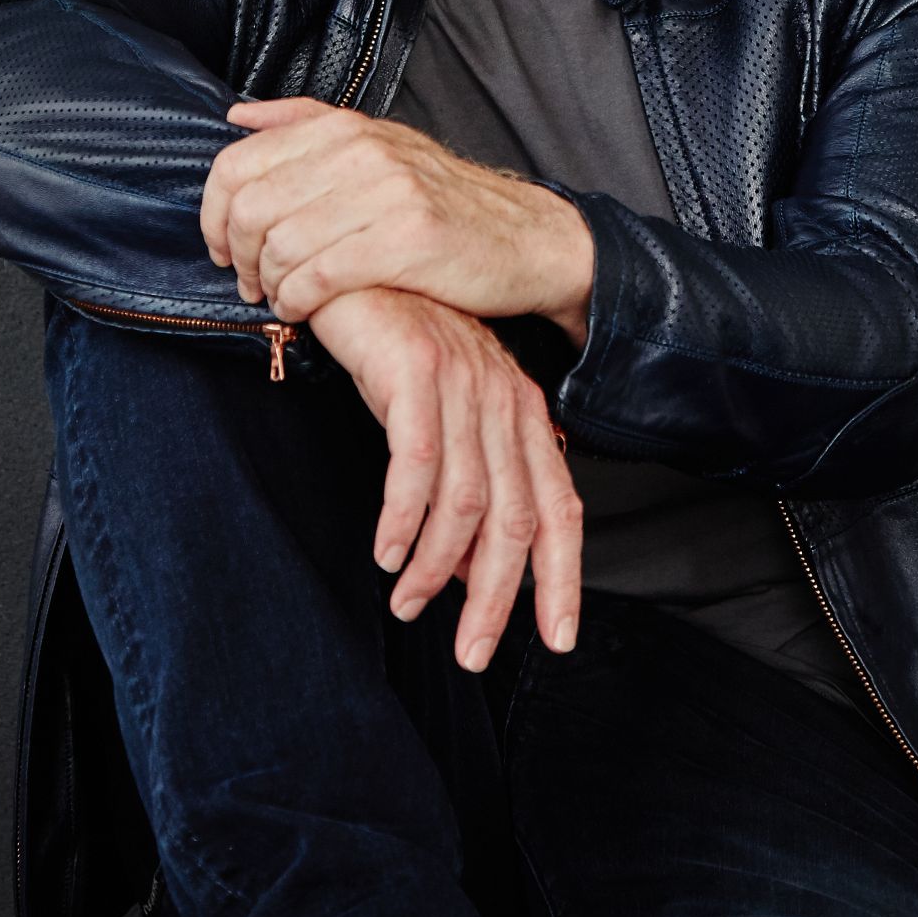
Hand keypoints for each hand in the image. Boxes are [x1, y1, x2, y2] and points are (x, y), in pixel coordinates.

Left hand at [200, 96, 593, 342]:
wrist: (526, 237)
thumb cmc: (443, 200)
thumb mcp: (378, 143)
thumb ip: (304, 124)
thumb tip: (236, 115)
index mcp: (345, 127)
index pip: (238, 163)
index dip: (213, 214)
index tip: (221, 247)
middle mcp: (362, 151)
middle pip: (251, 207)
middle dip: (236, 256)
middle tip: (248, 282)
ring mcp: (387, 193)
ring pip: (281, 245)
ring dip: (268, 284)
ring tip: (280, 297)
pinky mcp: (407, 240)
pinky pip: (319, 277)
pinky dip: (297, 302)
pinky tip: (303, 310)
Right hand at [305, 283, 582, 669]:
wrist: (356, 263)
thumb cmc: (393, 344)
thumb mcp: (440, 417)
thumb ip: (461, 488)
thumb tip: (459, 575)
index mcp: (521, 411)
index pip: (559, 507)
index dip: (562, 577)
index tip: (556, 638)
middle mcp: (502, 397)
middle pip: (516, 518)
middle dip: (497, 597)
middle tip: (472, 653)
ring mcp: (462, 381)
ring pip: (467, 500)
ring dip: (436, 566)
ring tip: (406, 604)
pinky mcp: (415, 369)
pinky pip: (417, 463)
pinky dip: (403, 518)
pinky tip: (385, 552)